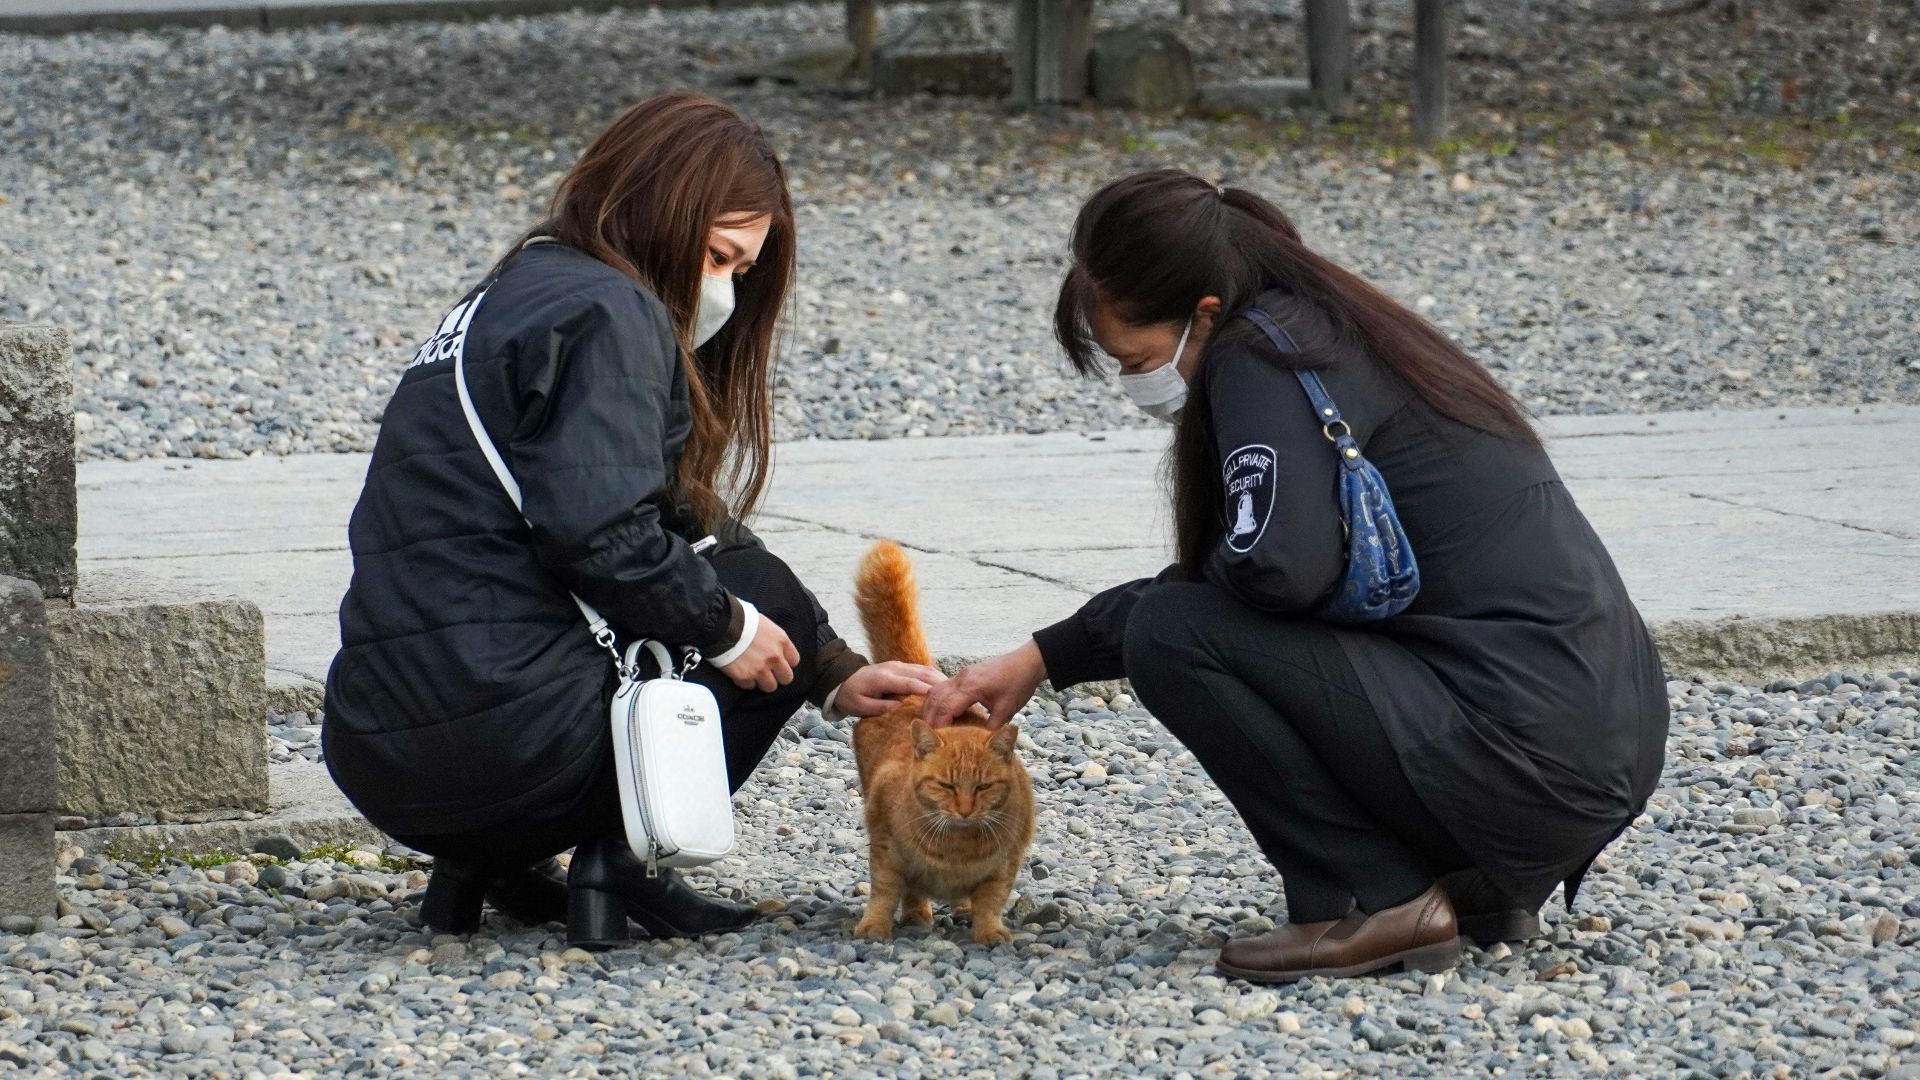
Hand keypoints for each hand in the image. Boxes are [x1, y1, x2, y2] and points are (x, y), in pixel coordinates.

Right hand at [720, 617, 799, 692]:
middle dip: (778, 676)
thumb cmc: (741, 619)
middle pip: (786, 678)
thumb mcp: (765, 623)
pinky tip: (740, 671)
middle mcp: (774, 657)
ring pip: (770, 687)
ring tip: (754, 673)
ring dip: (762, 681)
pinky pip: (750, 686)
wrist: (721, 624)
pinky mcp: (744, 677)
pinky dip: (745, 681)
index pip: (794, 661)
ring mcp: (760, 669)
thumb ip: (773, 639)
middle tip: (768, 672)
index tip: (779, 662)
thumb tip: (774, 646)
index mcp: (781, 641)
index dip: (786, 663)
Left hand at [832, 661, 945, 717]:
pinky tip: (945, 687)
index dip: (926, 690)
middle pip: (922, 673)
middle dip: (940, 685)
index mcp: (884, 678)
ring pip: (925, 669)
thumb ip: (879, 707)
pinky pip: (922, 670)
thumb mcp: (860, 706)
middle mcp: (894, 668)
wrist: (842, 679)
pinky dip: (935, 677)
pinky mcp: (902, 667)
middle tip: (956, 698)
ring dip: (940, 680)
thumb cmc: (851, 696)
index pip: (909, 683)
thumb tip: (899, 708)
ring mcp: (899, 665)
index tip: (942, 699)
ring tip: (955, 693)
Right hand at [921, 640, 1046, 729]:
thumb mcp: (1007, 710)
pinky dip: (938, 700)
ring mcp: (962, 674)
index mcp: (971, 687)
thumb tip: (980, 744)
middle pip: (936, 698)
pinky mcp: (965, 674)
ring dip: (931, 707)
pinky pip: (944, 686)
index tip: (936, 740)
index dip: (939, 724)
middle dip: (930, 717)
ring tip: (930, 725)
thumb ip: (991, 728)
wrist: (1027, 662)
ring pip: (937, 690)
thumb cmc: (1018, 684)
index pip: (946, 707)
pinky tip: (941, 711)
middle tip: (927, 736)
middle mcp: (962, 679)